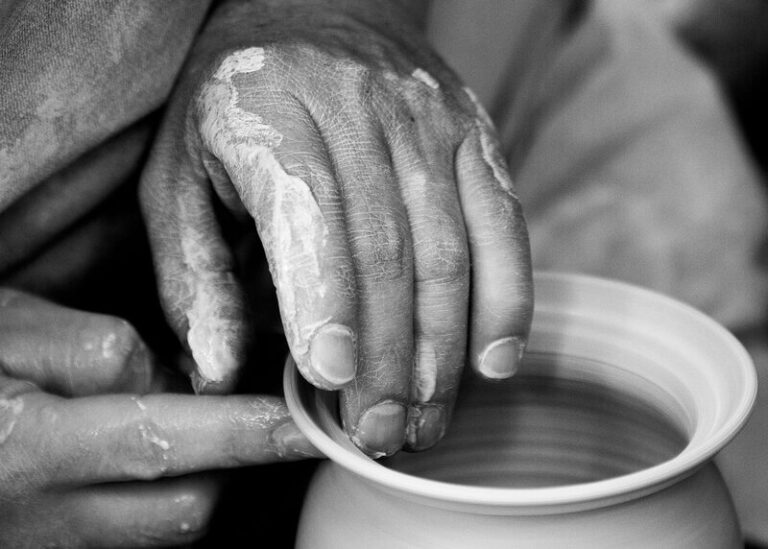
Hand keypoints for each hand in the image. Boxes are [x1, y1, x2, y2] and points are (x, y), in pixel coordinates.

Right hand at [0, 289, 318, 546]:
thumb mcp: (8, 324)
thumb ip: (98, 350)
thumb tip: (177, 380)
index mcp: (25, 448)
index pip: (161, 443)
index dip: (242, 433)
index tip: (302, 423)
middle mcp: (41, 516)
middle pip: (183, 508)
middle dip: (223, 457)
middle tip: (224, 405)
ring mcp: (50, 543)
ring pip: (167, 527)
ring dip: (194, 474)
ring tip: (166, 419)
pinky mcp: (58, 548)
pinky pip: (136, 533)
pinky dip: (162, 489)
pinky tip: (140, 450)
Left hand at [140, 0, 532, 455]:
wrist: (313, 8)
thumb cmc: (235, 104)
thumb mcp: (178, 171)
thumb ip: (193, 269)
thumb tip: (215, 371)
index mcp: (272, 112)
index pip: (310, 214)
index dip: (324, 301)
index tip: (330, 381)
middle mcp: (361, 110)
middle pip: (388, 250)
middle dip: (386, 356)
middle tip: (377, 433)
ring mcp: (430, 120)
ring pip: (450, 248)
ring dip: (442, 349)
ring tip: (425, 422)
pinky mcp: (474, 134)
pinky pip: (503, 223)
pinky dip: (507, 297)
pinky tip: (495, 362)